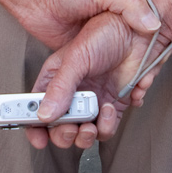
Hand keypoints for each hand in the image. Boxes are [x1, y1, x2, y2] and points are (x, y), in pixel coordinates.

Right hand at [24, 11, 171, 149]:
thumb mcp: (77, 58)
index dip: (34, 126)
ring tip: (92, 125)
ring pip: (83, 133)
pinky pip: (106, 128)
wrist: (138, 34)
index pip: (37, 107)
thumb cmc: (104, 34)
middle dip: (63, 134)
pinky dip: (108, 125)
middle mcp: (72, 93)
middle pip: (59, 127)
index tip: (38, 138)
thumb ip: (60, 87)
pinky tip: (111, 108)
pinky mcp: (113, 107)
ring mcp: (93, 102)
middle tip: (70, 128)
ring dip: (86, 135)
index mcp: (55, 79)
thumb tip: (45, 115)